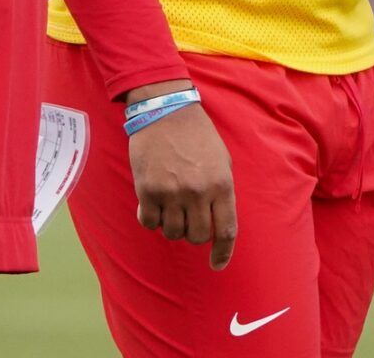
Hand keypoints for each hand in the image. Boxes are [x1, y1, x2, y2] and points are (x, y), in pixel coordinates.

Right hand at [125, 82, 235, 269]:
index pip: (226, 231)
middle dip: (192, 234)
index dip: (223, 253)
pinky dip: (151, 221)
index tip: (217, 264)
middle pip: (197, 237)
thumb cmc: (196, 135)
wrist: (164, 109)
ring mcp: (172, 192)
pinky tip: (152, 207)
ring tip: (169, 208)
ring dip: (171, 226)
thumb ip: (222, 193)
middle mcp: (198, 192)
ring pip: (172, 233)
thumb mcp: (222, 161)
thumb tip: (216, 224)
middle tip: (186, 219)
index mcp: (221, 185)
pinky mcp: (147, 189)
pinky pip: (149, 223)